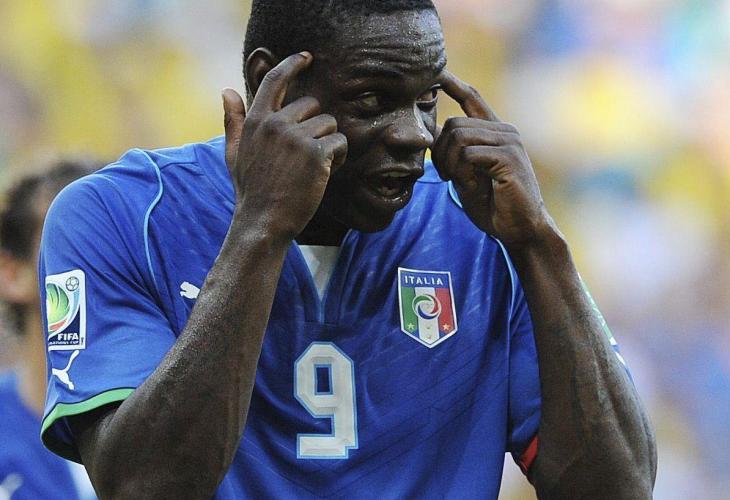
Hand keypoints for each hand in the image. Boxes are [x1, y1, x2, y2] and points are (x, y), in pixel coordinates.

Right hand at [222, 52, 347, 242]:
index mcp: (256, 120)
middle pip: (312, 105)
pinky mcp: (316, 154)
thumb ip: (234, 121)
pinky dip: (338, 158)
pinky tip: (323, 174)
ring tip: (312, 167)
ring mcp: (296, 138)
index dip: (292, 64)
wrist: (264, 221)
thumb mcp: (235, 153)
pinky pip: (340, 143)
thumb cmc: (251, 189)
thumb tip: (227, 90)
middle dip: (315, 127)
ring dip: (327, 144)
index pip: (274, 80)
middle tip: (305, 156)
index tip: (306, 57)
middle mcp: (275, 123)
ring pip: (329, 125)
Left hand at [432, 71, 554, 249]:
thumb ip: (453, 153)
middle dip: (440, 151)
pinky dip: (462, 171)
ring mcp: (509, 142)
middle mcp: (505, 131)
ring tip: (455, 180)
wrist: (520, 228)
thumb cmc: (493, 203)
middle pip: (454, 124)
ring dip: (449, 162)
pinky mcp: (509, 158)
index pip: (472, 98)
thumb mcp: (466, 174)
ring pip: (459, 137)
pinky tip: (472, 184)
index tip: (436, 74)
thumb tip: (430, 134)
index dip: (453, 84)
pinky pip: (470, 154)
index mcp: (495, 132)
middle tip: (444, 175)